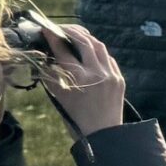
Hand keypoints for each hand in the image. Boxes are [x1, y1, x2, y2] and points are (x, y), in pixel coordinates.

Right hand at [43, 22, 126, 136]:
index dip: (54, 38)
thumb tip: (46, 58)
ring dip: (86, 38)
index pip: (64, 52)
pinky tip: (90, 51)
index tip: (46, 29)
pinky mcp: (120, 79)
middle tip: (60, 29)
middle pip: (84, 42)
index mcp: (80, 79)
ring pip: (99, 47)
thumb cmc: (76, 120)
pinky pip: (108, 58)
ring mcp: (111, 75)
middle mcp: (97, 73)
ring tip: (75, 35)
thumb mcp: (59, 98)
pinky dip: (98, 52)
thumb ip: (52, 76)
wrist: (103, 136)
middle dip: (71, 32)